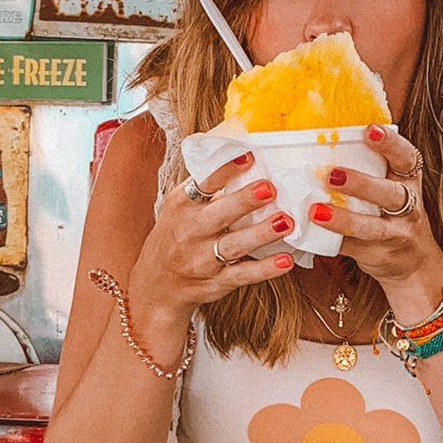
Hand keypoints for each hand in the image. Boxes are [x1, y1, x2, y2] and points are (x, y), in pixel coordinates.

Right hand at [133, 153, 296, 321]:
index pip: (204, 184)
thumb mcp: (181, 208)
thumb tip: (249, 162)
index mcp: (182, 206)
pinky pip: (242, 275)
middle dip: (245, 201)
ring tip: (286, 222)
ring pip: (234, 246)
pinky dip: (264, 269)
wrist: (157, 284)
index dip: (226, 170)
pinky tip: (284, 260)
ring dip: (261, 234)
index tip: (249, 157)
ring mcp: (202, 259)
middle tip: (270, 189)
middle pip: (220, 214)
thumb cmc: (177, 236)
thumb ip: (209, 189)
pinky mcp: (216, 282)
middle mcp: (190, 232)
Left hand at [311, 124, 442, 316]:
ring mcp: (396, 233)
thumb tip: (325, 139)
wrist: (413, 262)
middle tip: (332, 174)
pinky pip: (355, 248)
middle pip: (391, 193)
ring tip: (317, 211)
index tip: (370, 130)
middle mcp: (409, 206)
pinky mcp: (379, 254)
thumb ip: (371, 167)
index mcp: (410, 181)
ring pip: (373, 227)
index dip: (391, 144)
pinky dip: (333, 241)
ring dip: (344, 219)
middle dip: (362, 184)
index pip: (407, 158)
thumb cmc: (393, 213)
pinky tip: (312, 233)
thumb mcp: (393, 186)